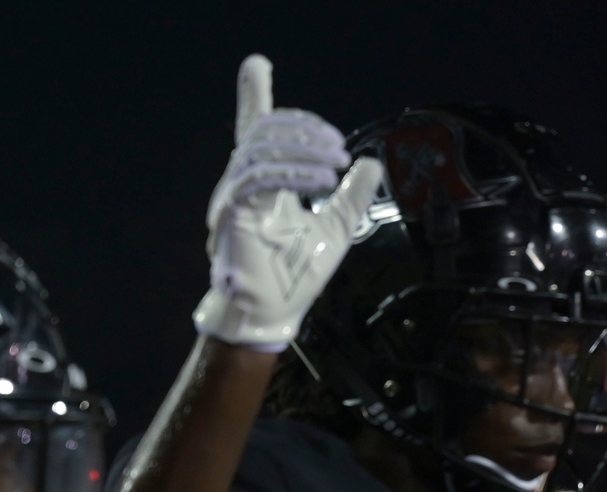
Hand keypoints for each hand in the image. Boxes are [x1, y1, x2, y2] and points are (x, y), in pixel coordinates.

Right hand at [192, 54, 385, 349]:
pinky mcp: (235, 215)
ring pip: (261, 150)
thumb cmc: (297, 274)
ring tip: (336, 163)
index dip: (253, 95)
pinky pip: (260, 179)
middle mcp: (244, 182)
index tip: (257, 65)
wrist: (274, 312)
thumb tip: (371, 163)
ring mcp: (235, 196)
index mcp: (263, 181)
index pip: (256, 130)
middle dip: (303, 128)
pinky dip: (294, 174)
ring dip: (303, 149)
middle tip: (337, 145)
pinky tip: (323, 180)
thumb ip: (352, 195)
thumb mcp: (337, 227)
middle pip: (264, 131)